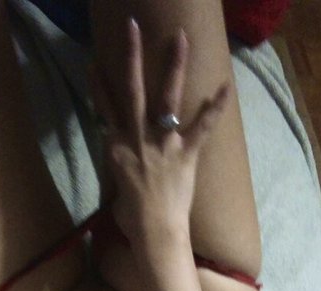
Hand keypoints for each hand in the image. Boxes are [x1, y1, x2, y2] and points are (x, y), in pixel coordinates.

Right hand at [91, 18, 229, 250]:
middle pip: (132, 90)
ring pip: (166, 98)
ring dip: (173, 66)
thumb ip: (121, 172)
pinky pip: (202, 126)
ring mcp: (162, 144)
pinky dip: (215, 108)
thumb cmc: (132, 220)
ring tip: (180, 38)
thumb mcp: (117, 192)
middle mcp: (137, 138)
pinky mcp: (186, 154)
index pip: (105, 109)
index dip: (99, 85)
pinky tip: (225, 86)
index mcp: (117, 148)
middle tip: (133, 27)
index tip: (95, 62)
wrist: (154, 233)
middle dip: (132, 56)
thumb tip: (123, 171)